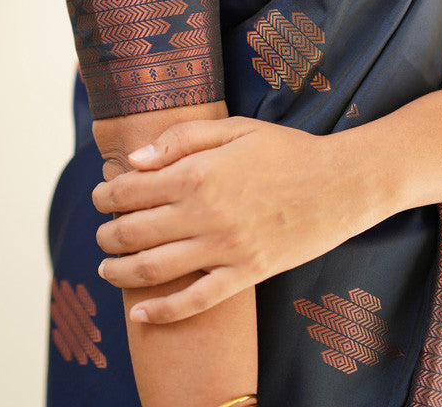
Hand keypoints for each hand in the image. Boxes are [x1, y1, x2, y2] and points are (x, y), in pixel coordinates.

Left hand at [92, 116, 391, 323]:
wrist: (341, 183)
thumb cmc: (288, 150)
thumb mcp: (235, 128)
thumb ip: (182, 139)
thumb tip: (135, 161)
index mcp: (197, 173)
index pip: (131, 189)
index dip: (106, 193)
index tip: (100, 195)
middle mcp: (204, 214)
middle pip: (134, 231)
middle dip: (107, 233)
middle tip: (101, 232)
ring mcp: (225, 248)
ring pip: (154, 269)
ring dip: (120, 271)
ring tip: (107, 268)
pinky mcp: (246, 274)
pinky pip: (196, 301)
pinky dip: (163, 311)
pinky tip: (140, 313)